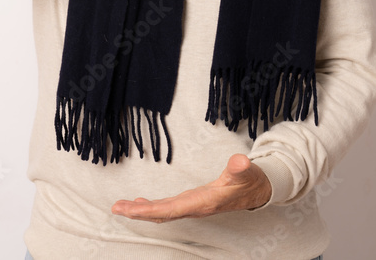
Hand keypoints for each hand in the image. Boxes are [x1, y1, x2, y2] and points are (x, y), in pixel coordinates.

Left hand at [111, 154, 271, 222]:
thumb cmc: (250, 181)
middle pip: (161, 214)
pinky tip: (140, 202)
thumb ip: (241, 168)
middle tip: (116, 208)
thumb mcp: (247, 172)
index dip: (150, 210)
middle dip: (138, 212)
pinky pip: (167, 208)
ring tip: (122, 207)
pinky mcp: (192, 201)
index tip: (131, 209)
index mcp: (203, 202)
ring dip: (142, 210)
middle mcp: (194, 207)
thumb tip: (239, 161)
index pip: (171, 209)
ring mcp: (192, 205)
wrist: (258, 191)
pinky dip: (151, 206)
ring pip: (162, 212)